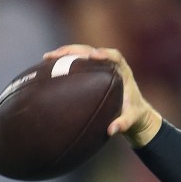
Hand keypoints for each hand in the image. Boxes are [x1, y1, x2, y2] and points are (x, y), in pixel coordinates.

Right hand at [43, 45, 162, 147]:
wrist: (134, 113)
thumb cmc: (134, 115)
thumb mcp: (131, 120)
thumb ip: (123, 124)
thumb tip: (111, 130)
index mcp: (123, 73)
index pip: (116, 56)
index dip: (105, 54)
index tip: (93, 55)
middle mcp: (111, 67)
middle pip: (91, 51)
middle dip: (74, 51)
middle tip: (56, 55)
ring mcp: (100, 68)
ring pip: (81, 54)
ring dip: (65, 54)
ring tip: (47, 58)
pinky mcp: (92, 73)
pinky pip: (77, 63)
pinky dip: (63, 63)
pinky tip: (47, 67)